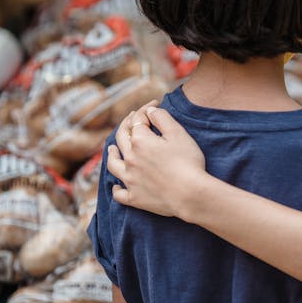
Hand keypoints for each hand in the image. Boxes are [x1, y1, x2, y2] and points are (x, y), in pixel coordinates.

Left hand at [106, 103, 205, 218]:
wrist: (190, 194)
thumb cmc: (188, 162)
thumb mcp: (179, 134)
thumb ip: (162, 118)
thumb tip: (149, 111)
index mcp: (140, 141)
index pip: (138, 119)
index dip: (145, 110)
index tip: (154, 104)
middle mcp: (130, 158)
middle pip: (121, 137)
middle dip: (126, 125)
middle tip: (132, 119)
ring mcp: (130, 179)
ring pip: (113, 163)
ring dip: (111, 154)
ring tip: (111, 149)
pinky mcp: (134, 198)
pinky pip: (119, 193)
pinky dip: (116, 188)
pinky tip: (117, 186)